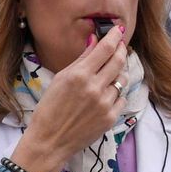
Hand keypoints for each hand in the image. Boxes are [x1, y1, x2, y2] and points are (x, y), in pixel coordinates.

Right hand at [9, 27, 128, 171]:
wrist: (49, 141)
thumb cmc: (49, 109)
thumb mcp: (60, 79)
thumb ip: (80, 60)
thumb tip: (94, 41)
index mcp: (79, 75)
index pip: (105, 49)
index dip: (114, 36)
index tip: (118, 30)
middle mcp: (95, 88)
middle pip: (119, 60)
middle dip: (121, 50)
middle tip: (120, 45)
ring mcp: (105, 104)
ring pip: (122, 80)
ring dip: (118, 73)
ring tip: (108, 74)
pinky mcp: (110, 117)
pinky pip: (121, 98)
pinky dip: (116, 93)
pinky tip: (105, 95)